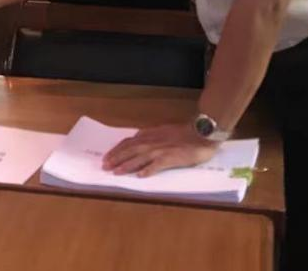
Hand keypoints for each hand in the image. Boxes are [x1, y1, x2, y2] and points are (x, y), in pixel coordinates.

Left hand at [102, 123, 219, 177]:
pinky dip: (148, 170)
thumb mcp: (164, 130)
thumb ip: (152, 135)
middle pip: (130, 149)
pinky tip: (140, 176)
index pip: (129, 142)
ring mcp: (161, 150)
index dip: (117, 149)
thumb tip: (139, 138)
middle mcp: (153, 142)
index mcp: (151, 135)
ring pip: (139, 157)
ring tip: (116, 172)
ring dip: (126, 165)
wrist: (202, 132)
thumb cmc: (185, 133)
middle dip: (116, 158)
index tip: (107, 156)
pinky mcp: (171, 158)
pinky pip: (157, 165)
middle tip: (105, 166)